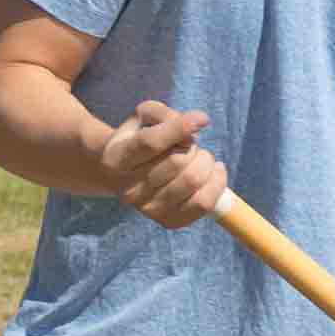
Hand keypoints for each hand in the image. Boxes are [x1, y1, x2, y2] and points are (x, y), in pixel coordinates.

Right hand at [101, 102, 226, 227]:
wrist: (124, 175)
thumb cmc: (138, 139)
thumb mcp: (141, 118)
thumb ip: (162, 114)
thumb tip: (197, 122)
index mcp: (117, 158)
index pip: (151, 143)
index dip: (179, 128)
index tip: (203, 119)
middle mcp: (129, 188)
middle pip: (177, 161)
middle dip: (193, 147)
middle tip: (189, 145)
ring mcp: (148, 208)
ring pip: (192, 181)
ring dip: (206, 163)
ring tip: (200, 158)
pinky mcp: (168, 221)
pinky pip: (203, 204)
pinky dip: (217, 183)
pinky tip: (215, 172)